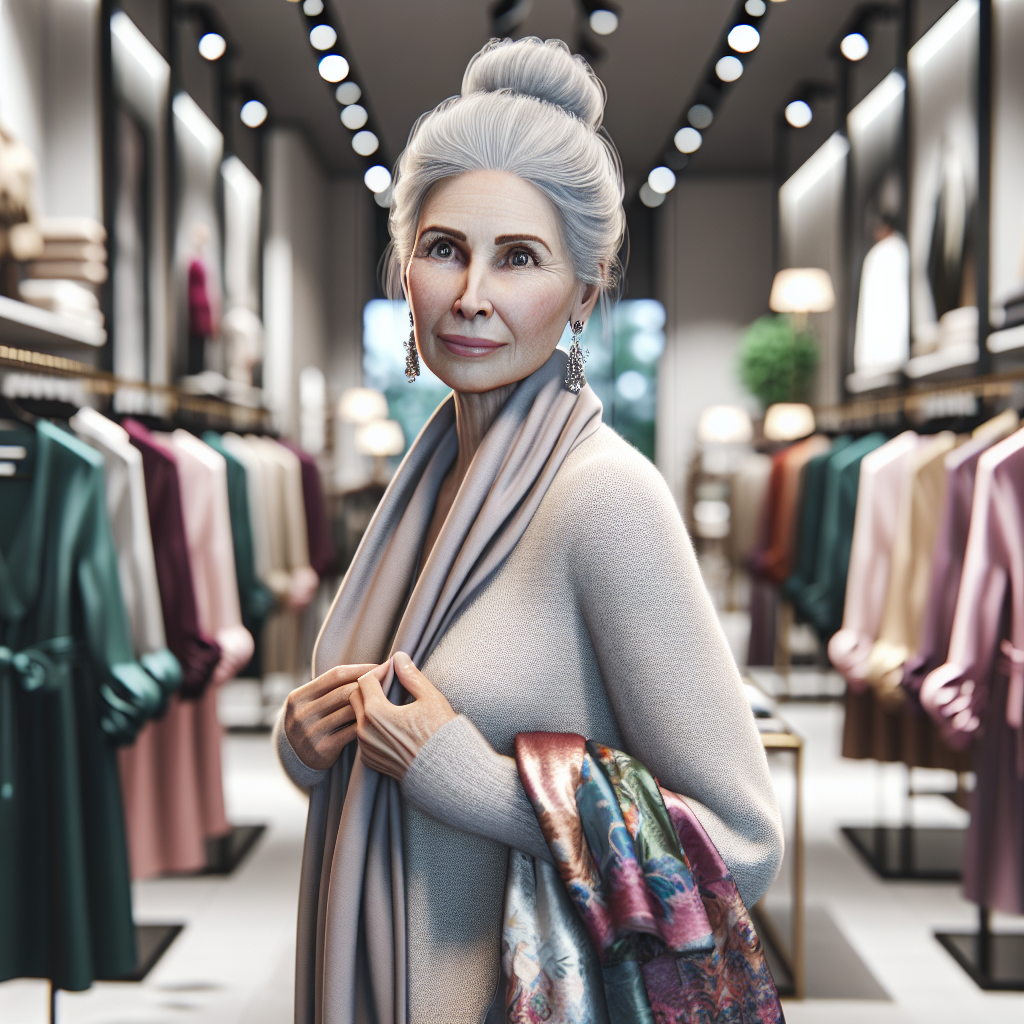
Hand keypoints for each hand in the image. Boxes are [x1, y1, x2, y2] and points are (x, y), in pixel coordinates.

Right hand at [283, 663, 378, 770]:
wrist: (295, 757)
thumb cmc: (313, 721)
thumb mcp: (310, 702)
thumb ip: (329, 687)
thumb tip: (367, 668)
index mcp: (298, 697)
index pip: (335, 675)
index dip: (360, 669)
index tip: (379, 667)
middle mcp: (301, 714)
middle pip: (344, 692)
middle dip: (368, 687)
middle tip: (388, 684)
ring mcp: (310, 732)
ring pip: (350, 711)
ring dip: (369, 706)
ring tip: (386, 701)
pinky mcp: (322, 749)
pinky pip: (351, 731)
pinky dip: (366, 724)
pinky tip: (377, 722)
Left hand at [350, 652, 456, 780]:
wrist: (445, 774)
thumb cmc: (441, 735)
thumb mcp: (430, 698)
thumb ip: (411, 675)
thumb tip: (399, 657)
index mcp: (376, 713)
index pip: (365, 680)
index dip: (380, 670)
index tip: (394, 670)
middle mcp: (365, 732)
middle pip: (356, 697)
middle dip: (370, 686)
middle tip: (391, 683)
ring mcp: (366, 749)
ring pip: (358, 717)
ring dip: (370, 705)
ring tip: (393, 702)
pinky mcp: (370, 761)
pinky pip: (363, 736)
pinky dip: (372, 725)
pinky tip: (392, 723)